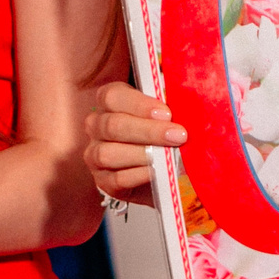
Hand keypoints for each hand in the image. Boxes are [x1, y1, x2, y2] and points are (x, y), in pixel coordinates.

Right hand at [84, 81, 182, 207]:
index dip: (139, 104)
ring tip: (167, 156)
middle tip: (177, 136)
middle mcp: (96, 127)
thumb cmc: (160, 136)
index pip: (112, 96)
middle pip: (113, 125)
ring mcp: (94, 155)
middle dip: (149, 131)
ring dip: (142, 154)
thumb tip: (184, 108)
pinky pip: (116, 179)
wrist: (161, 172)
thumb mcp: (163, 116)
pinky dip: (138, 175)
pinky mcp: (103, 181)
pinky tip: (157, 171)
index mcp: (108, 103)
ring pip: (108, 153)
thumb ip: (166, 110)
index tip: (167, 113)